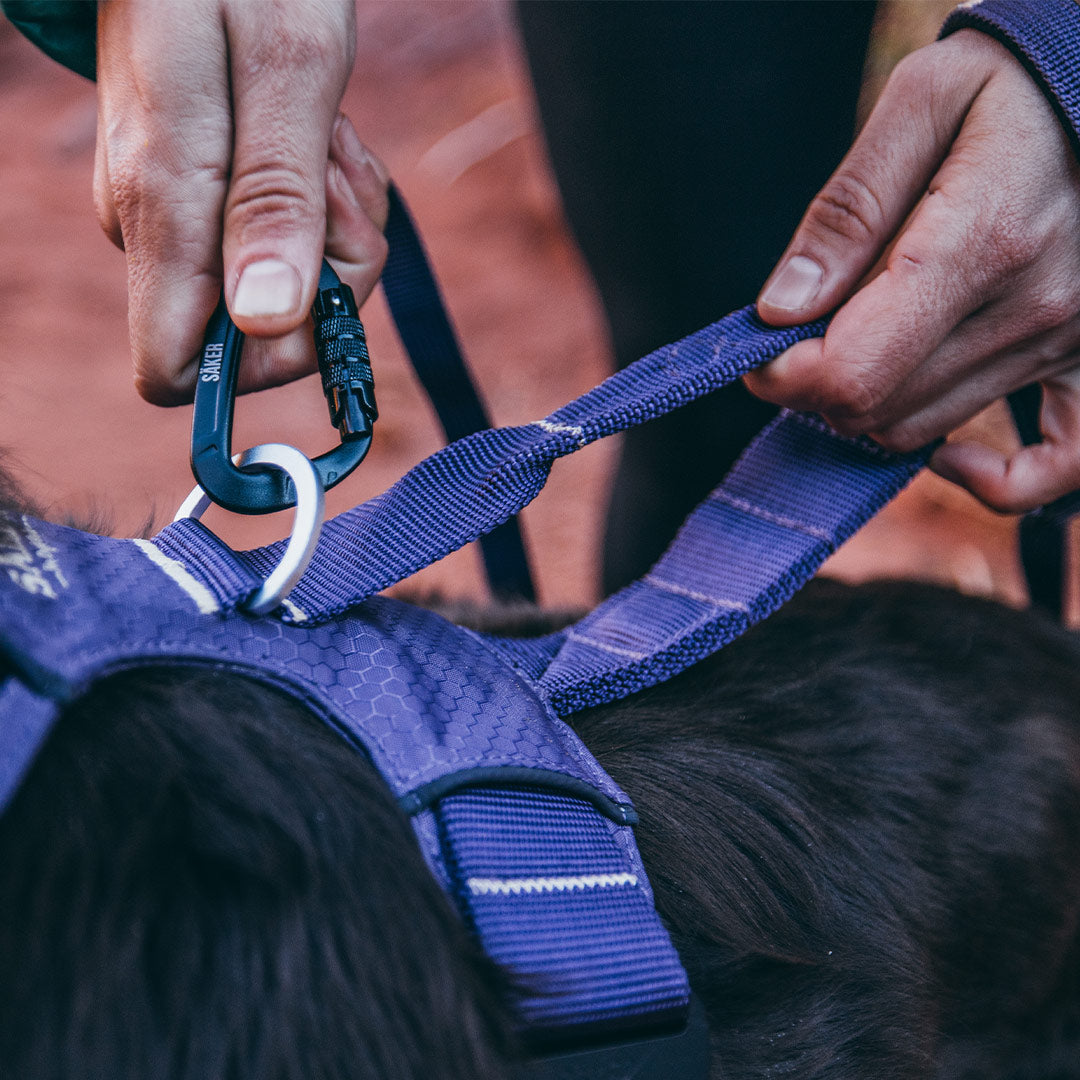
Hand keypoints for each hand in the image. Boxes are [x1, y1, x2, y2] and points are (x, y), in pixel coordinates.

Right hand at [94, 0, 388, 404]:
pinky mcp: (199, 195)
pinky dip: (322, 205)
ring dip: (335, 229)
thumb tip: (264, 322)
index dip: (260, 360)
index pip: (176, 372)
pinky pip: (276, 241)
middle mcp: (155, 225)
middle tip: (339, 180)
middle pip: (256, 335)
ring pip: (279, 286)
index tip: (320, 289)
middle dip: (330, 277)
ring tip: (331, 141)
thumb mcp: (288, 73)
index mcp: (164, 207)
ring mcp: (174, 211)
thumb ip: (275, 201)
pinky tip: (324, 142)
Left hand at [749, 30, 1079, 512]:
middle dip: (816, 385)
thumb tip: (780, 310)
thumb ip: (844, 213)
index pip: (852, 370)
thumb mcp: (918, 106)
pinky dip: (992, 480)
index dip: (783, 376)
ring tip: (864, 344)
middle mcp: (1033, 308)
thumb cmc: (1012, 84)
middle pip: (877, 409)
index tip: (759, 351)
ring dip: (872, 405)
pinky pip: (1056, 466)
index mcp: (979, 243)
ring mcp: (1074, 341)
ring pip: (925, 430)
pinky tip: (947, 451)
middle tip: (806, 335)